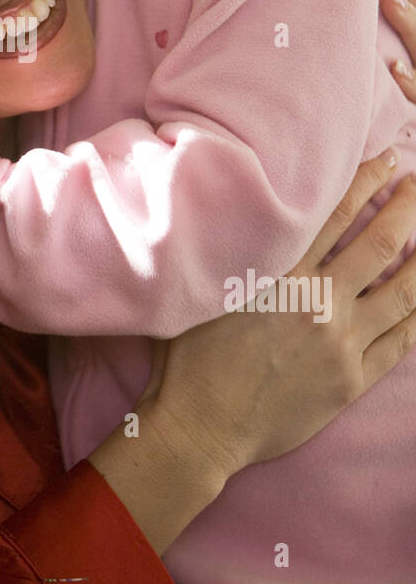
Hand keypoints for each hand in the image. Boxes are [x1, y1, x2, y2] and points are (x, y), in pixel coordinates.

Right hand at [138, 150, 415, 480]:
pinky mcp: (351, 380)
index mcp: (283, 272)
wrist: (201, 425)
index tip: (386, 159)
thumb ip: (235, 250)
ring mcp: (341, 341)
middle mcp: (319, 301)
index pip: (336, 213)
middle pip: (379, 242)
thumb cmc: (189, 356)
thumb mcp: (204, 288)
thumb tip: (243, 212)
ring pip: (401, 292)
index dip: (366, 181)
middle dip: (405, 208)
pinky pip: (400, 342)